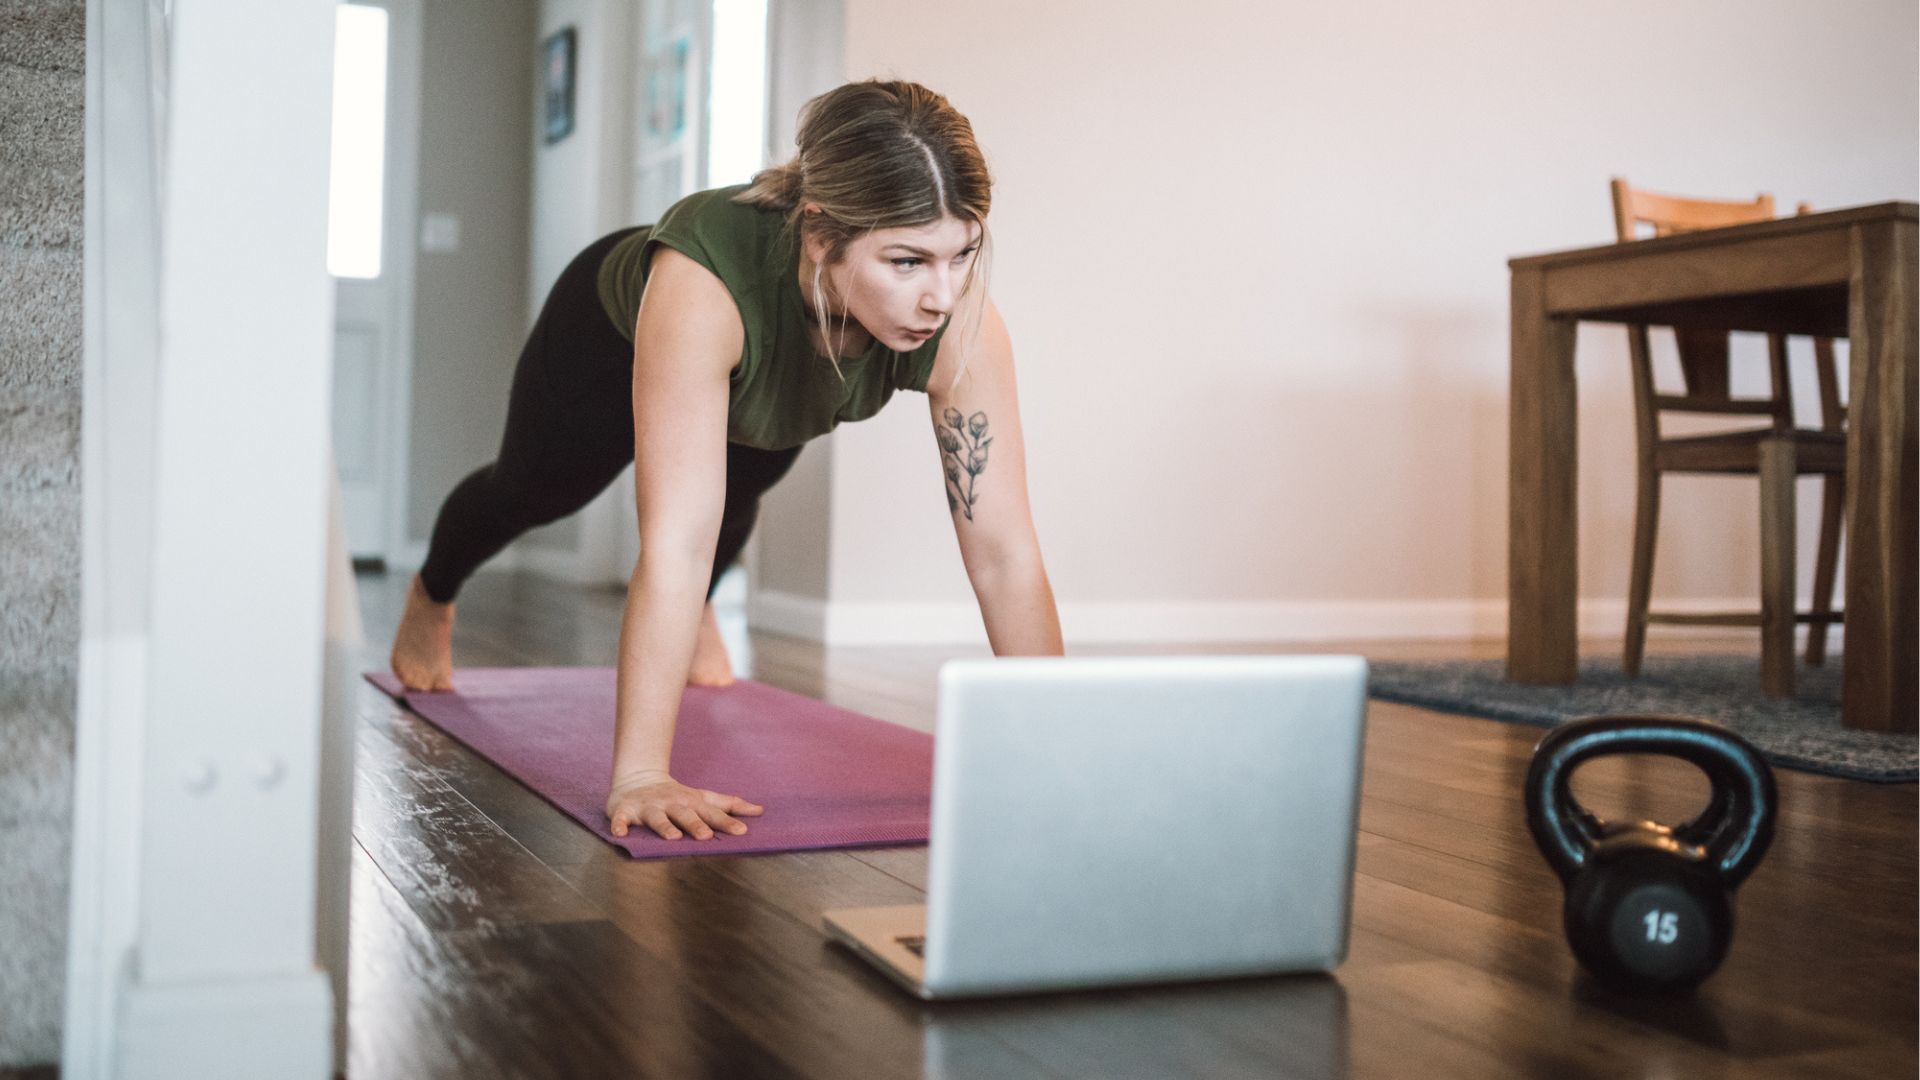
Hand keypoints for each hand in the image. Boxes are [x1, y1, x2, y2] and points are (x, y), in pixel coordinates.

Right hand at [604, 770, 764, 839]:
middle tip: (706, 836)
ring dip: (664, 827)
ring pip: (656, 818)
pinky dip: (619, 825)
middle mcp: (671, 803)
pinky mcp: (625, 810)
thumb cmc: (677, 796)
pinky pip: (620, 818)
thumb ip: (728, 805)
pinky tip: (620, 834)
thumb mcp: (702, 798)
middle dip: (695, 825)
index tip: (742, 831)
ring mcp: (648, 807)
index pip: (711, 812)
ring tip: (672, 838)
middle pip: (685, 815)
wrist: (638, 778)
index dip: (726, 822)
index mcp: (690, 802)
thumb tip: (760, 811)